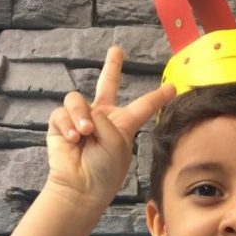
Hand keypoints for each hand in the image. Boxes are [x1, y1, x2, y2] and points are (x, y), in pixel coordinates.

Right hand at [46, 45, 175, 207]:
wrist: (81, 185)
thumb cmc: (105, 169)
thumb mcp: (117, 141)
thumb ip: (103, 118)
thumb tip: (84, 113)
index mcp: (123, 125)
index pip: (143, 106)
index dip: (157, 97)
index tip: (173, 88)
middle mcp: (103, 118)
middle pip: (107, 85)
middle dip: (111, 67)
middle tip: (117, 50)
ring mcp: (81, 119)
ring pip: (78, 100)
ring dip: (81, 116)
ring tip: (84, 134)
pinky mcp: (61, 124)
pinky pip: (63, 112)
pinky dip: (68, 124)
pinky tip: (73, 139)